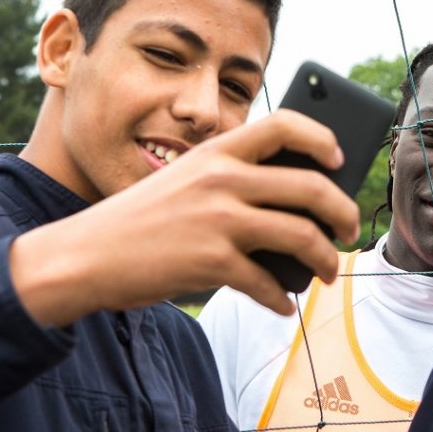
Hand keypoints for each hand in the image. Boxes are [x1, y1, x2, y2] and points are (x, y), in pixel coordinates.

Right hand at [10, 110, 359, 324]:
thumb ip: (230, 183)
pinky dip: (281, 300)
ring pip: (303, 235)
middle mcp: (222, 179)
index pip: (283, 124)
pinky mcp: (211, 262)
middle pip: (311, 186)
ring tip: (329, 272)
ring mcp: (219, 219)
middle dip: (343, 213)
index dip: (321, 137)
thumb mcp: (183, 181)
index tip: (339, 158)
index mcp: (216, 152)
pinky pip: (267, 283)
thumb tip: (293, 210)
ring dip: (327, 260)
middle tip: (349, 231)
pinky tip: (283, 307)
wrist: (84, 256)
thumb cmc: (139, 221)